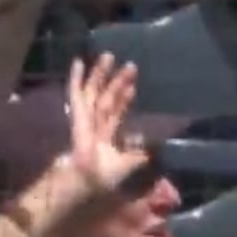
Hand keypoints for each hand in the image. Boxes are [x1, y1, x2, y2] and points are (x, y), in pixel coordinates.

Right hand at [65, 56, 149, 194]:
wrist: (86, 180)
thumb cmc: (105, 177)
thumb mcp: (130, 163)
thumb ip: (142, 153)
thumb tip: (159, 144)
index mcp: (106, 137)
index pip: (116, 113)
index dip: (124, 100)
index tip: (133, 86)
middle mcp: (95, 126)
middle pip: (107, 98)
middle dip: (116, 82)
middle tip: (129, 65)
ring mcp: (85, 119)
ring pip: (95, 93)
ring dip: (100, 75)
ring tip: (108, 55)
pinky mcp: (77, 116)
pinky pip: (76, 95)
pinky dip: (76, 79)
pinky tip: (78, 62)